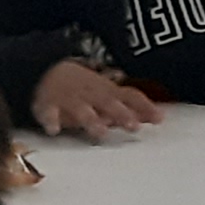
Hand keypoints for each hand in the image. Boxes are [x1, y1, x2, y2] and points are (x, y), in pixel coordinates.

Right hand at [31, 63, 163, 141]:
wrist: (45, 71)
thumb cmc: (84, 89)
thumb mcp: (108, 94)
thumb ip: (131, 107)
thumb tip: (159, 118)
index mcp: (108, 92)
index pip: (130, 97)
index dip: (145, 107)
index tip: (159, 119)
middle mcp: (91, 95)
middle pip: (108, 103)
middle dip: (121, 114)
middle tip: (134, 126)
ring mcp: (69, 99)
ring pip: (81, 110)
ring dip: (91, 120)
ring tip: (100, 133)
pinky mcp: (47, 105)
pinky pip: (48, 112)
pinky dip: (50, 120)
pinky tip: (54, 130)